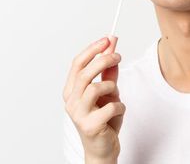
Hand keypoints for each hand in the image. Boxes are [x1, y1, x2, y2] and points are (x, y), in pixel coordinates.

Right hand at [63, 36, 124, 162]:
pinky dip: (119, 106)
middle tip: (118, 56)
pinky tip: (118, 111)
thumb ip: (109, 71)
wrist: (103, 149)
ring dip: (111, 87)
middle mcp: (71, 102)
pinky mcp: (90, 126)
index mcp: (71, 91)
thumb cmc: (103, 120)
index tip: (107, 39)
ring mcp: (78, 115)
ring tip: (116, 94)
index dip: (92, 50)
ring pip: (95, 88)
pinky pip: (109, 107)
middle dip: (103, 60)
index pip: (77, 64)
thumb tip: (112, 45)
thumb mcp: (108, 93)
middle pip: (84, 73)